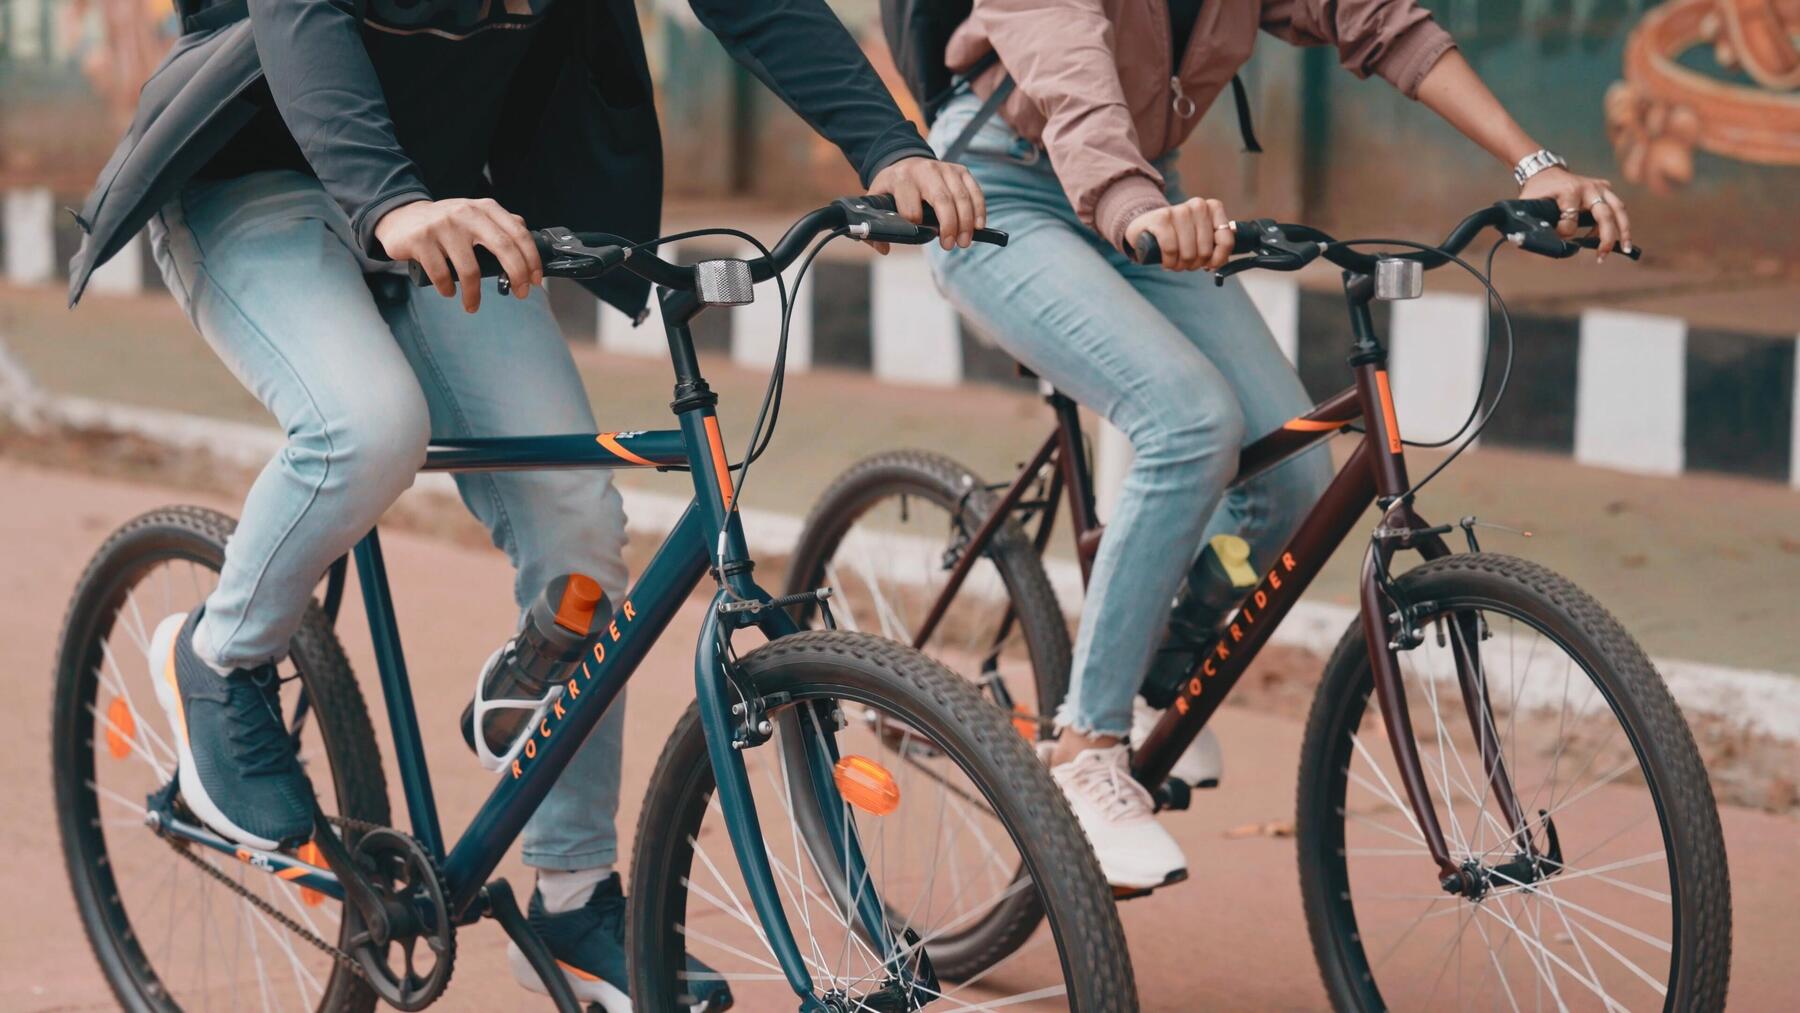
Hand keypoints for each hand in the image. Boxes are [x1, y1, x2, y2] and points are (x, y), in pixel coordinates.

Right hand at [373, 197, 543, 311]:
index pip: (518, 233)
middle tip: (520, 294)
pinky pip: (441, 274)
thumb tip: (528, 241)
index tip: (535, 280)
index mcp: (485, 209)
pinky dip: (447, 289)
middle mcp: (466, 213)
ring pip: (470, 270)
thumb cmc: (445, 224)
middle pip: (503, 248)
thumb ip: (500, 224)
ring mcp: (443, 225)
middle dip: (517, 275)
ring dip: (474, 295)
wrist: (401, 217)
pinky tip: (449, 292)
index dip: (532, 259)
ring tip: (472, 305)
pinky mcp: (421, 240)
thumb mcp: (475, 216)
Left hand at [867, 156, 985, 251]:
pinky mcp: (960, 170)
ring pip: (961, 197)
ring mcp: (945, 169)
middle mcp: (925, 171)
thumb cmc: (893, 187)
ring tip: (964, 242)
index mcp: (901, 179)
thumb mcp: (876, 200)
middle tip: (950, 245)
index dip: (917, 224)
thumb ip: (874, 225)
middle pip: (942, 200)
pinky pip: (974, 190)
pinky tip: (979, 227)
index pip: (911, 206)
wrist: (905, 161)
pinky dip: (979, 210)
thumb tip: (884, 248)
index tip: (923, 236)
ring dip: (966, 222)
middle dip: (949, 226)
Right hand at [1125, 197, 1232, 271]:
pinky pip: (1171, 249)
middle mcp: (1198, 205)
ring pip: (1188, 253)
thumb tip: (1221, 262)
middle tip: (1186, 263)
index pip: (1226, 240)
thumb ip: (1215, 245)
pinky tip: (1165, 261)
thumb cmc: (1177, 235)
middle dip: (1194, 264)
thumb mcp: (1200, 236)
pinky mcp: (1160, 218)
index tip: (1209, 266)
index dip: (1218, 259)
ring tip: (1174, 262)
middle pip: (1205, 251)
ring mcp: (1179, 210)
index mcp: (1212, 208)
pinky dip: (1168, 262)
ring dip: (1180, 265)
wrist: (1145, 226)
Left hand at [1520, 167, 1632, 260]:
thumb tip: (1527, 243)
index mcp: (1568, 191)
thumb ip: (1529, 222)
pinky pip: (1617, 206)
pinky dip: (1620, 223)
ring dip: (1624, 230)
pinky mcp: (1605, 188)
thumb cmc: (1537, 191)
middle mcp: (1588, 188)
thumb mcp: (1528, 204)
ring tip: (1625, 249)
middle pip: (1604, 214)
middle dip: (1606, 237)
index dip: (1564, 232)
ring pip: (1619, 208)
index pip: (1571, 219)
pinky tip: (1619, 239)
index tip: (1558, 237)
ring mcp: (1599, 186)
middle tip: (1601, 256)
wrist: (1545, 171)